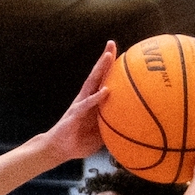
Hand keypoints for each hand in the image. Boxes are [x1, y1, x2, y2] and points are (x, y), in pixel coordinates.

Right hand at [42, 41, 115, 161]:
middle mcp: (86, 99)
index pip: (103, 81)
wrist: (59, 149)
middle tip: (111, 44)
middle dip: (104, 59)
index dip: (111, 68)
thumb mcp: (102, 134)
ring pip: (91, 83)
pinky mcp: (75, 114)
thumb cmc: (80, 142)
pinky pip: (87, 104)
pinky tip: (106, 91)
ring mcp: (80, 104)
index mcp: (93, 102)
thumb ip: (114, 127)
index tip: (122, 55)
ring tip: (108, 56)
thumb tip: (135, 127)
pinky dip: (97, 97)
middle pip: (97, 75)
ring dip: (100, 69)